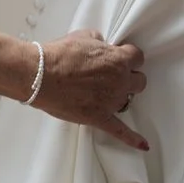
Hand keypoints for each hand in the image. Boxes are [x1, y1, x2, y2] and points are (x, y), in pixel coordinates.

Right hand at [33, 31, 148, 150]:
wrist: (41, 75)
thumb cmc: (59, 55)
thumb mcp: (83, 36)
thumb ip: (99, 42)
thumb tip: (100, 46)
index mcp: (118, 60)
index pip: (137, 57)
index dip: (128, 57)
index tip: (121, 58)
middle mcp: (120, 81)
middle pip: (139, 81)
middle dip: (129, 77)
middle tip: (114, 75)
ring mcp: (111, 101)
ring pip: (127, 100)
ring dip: (120, 96)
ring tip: (105, 93)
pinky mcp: (99, 118)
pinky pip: (120, 131)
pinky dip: (132, 139)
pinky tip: (142, 145)